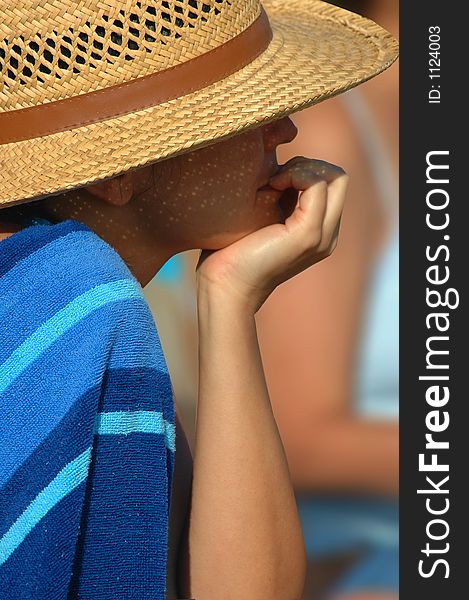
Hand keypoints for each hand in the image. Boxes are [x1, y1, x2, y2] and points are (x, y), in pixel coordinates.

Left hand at [196, 157, 347, 313]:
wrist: (225, 285)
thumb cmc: (232, 251)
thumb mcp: (263, 215)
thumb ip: (279, 196)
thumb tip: (278, 166)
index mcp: (319, 231)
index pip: (331, 183)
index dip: (305, 169)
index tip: (274, 178)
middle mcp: (328, 235)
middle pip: (339, 178)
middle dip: (308, 165)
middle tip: (276, 177)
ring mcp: (323, 236)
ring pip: (335, 177)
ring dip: (302, 168)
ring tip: (273, 182)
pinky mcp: (309, 234)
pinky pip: (317, 185)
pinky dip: (295, 175)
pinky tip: (272, 186)